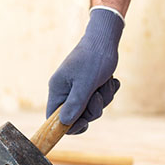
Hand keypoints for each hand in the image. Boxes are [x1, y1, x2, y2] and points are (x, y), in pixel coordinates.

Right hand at [46, 8, 124, 133]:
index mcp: (57, 89)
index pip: (54, 118)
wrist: (105, 39)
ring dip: (104, 98)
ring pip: (91, 108)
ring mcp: (78, 87)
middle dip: (92, 109)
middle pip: (77, 116)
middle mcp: (65, 90)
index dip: (69, 125)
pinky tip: (111, 81)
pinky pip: (100, 99)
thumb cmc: (94, 59)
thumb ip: (75, 104)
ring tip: (106, 83)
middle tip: (98, 95)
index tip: (84, 122)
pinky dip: (107, 91)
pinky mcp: (90, 85)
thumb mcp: (85, 84)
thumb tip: (64, 123)